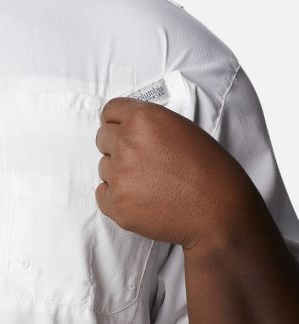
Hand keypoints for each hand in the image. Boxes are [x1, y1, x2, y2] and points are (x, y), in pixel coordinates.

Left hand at [94, 96, 256, 249]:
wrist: (220, 211)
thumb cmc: (209, 170)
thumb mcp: (182, 129)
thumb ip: (149, 124)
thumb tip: (124, 127)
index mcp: (144, 119)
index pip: (110, 111)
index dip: (118, 122)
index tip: (123, 131)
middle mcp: (127, 143)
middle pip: (103, 138)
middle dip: (118, 147)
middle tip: (143, 161)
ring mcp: (119, 174)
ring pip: (104, 167)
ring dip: (120, 173)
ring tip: (151, 183)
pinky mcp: (115, 202)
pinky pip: (102, 194)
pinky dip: (118, 198)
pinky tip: (143, 200)